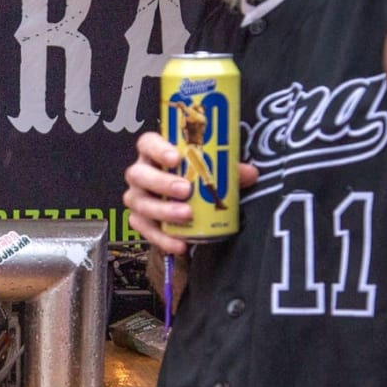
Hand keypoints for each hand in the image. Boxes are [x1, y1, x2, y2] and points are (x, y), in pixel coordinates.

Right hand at [123, 131, 257, 254]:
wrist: (186, 206)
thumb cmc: (194, 179)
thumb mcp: (212, 170)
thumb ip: (228, 169)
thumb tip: (249, 173)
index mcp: (155, 153)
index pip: (148, 143)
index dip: (158, 149)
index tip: (176, 157)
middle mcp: (141, 173)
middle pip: (139, 174)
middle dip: (162, 182)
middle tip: (186, 190)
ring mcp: (138, 198)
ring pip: (140, 203)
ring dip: (163, 210)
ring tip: (186, 214)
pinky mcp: (140, 220)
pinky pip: (145, 230)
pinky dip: (162, 238)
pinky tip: (180, 243)